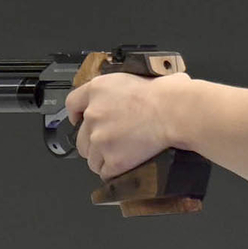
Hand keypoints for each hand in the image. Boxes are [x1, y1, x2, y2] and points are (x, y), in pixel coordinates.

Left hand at [60, 70, 174, 179]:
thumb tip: (130, 93)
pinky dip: (114, 172)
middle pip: (80, 136)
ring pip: (92, 157)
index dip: (76, 115)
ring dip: (102, 159)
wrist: (175, 112)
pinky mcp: (113, 158)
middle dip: (92, 143)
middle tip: (108, 144)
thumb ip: (123, 87)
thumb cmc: (166, 94)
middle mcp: (93, 114)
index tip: (78, 120)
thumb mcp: (138, 76)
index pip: (72, 104)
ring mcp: (100, 138)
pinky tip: (123, 168)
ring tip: (117, 158)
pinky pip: (106, 172)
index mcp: (98, 89)